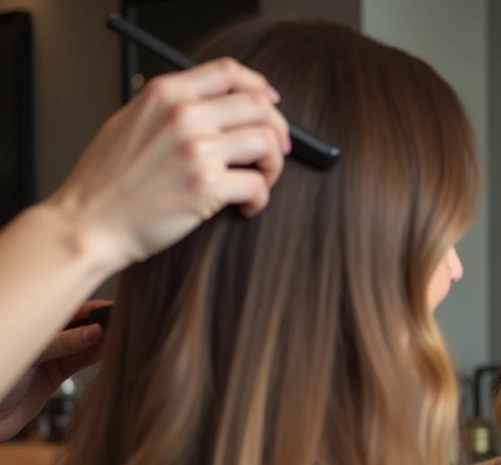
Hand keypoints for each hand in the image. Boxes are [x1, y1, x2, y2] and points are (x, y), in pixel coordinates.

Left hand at [0, 301, 109, 441]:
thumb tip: (94, 331)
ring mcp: (47, 356)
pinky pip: (79, 361)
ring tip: (121, 336)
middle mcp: (38, 337)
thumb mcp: (29, 355)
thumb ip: (62, 343)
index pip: (63, 308)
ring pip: (81, 343)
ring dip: (101, 340)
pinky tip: (109, 350)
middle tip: (122, 322)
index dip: (88, 307)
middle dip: (99, 322)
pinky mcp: (54, 375)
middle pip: (76, 324)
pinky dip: (95, 356)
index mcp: (27, 323)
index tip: (111, 308)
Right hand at [45, 57, 291, 278]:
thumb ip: (171, 106)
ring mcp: (197, 150)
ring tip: (258, 181)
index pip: (229, 72)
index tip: (269, 105)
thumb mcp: (131, 120)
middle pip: (259, 106)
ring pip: (267, 143)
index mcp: (166, 93)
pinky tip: (244, 206)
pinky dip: (259, 199)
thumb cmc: (107, 180)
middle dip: (276, 130)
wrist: (90, 222)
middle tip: (271, 153)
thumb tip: (214, 105)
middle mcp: (184, 115)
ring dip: (272, 165)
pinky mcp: (207, 187)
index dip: (259, 88)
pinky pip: (258, 186)